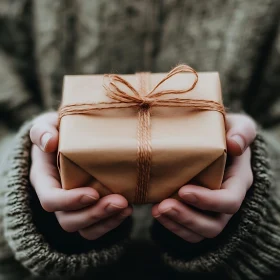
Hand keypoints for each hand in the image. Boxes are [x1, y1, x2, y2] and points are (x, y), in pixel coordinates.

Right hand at [29, 112, 132, 239]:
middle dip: (94, 214)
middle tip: (120, 202)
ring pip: (84, 228)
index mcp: (44, 179)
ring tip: (127, 208)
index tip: (93, 193)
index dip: (70, 201)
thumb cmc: (58, 131)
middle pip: (68, 220)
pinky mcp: (88, 208)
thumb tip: (49, 142)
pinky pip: (96, 227)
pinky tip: (128, 210)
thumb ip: (43, 131)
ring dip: (106, 221)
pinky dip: (112, 222)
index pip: (51, 200)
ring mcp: (73, 206)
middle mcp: (57, 197)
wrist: (70, 140)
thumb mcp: (47, 125)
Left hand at [152, 113, 255, 242]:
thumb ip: (241, 131)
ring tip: (156, 210)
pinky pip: (189, 230)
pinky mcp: (198, 211)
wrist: (214, 142)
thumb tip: (234, 144)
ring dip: (178, 224)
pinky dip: (173, 225)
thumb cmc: (224, 133)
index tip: (183, 191)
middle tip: (163, 206)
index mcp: (238, 181)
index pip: (230, 201)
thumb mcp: (237, 126)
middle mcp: (227, 199)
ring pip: (200, 231)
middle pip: (214, 224)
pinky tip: (157, 212)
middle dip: (188, 218)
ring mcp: (212, 210)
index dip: (208, 201)